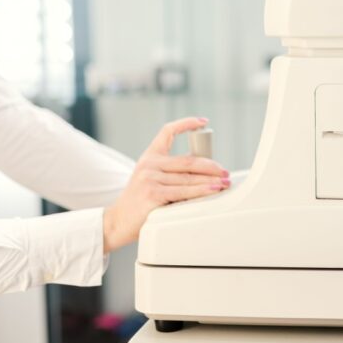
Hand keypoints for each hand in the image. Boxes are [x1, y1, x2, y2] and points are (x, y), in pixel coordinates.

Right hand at [102, 117, 228, 252]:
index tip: (202, 122)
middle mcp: (149, 164)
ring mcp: (150, 178)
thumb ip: (171, 170)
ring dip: (211, 181)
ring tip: (224, 183)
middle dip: (211, 166)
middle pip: (188, 161)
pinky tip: (213, 190)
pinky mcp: (153, 194)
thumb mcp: (151, 178)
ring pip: (189, 178)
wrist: (118, 221)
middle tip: (224, 172)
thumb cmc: (140, 201)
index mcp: (149, 156)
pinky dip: (202, 191)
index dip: (186, 123)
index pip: (168, 132)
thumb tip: (204, 167)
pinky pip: (184, 192)